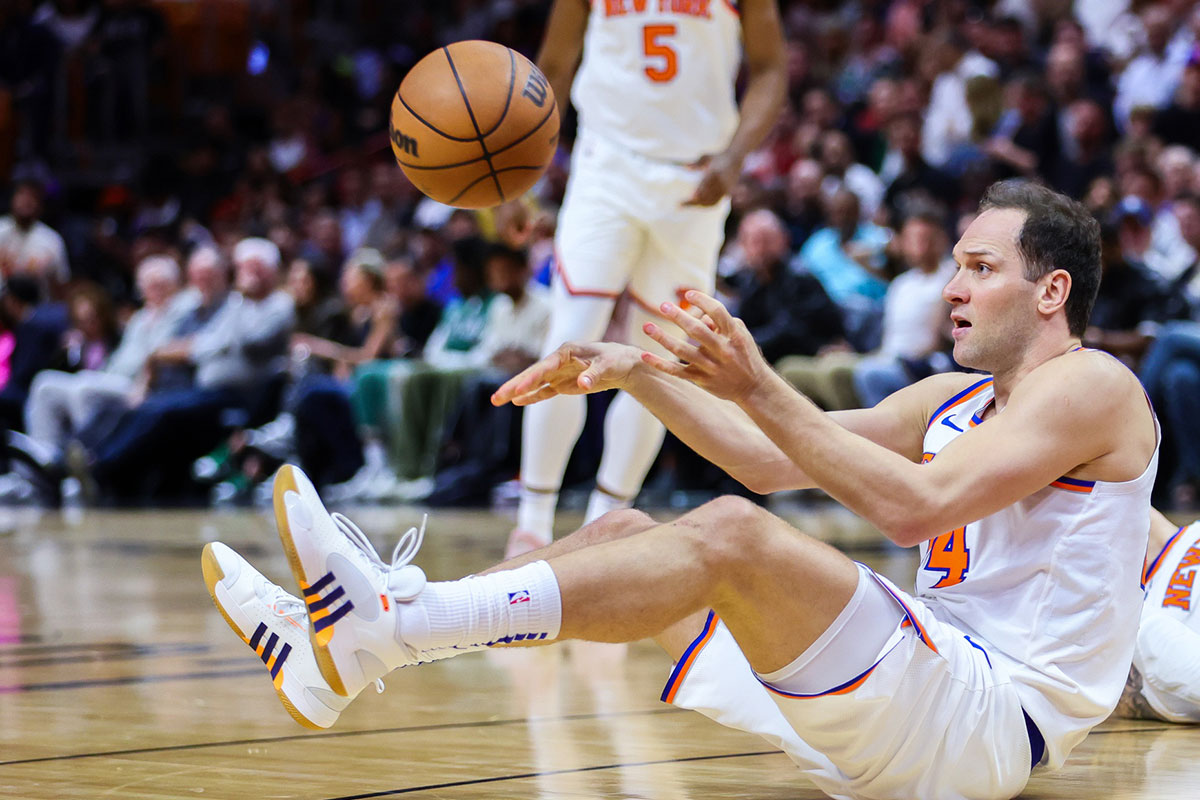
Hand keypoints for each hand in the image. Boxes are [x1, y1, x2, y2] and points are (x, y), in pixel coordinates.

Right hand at [491, 341, 640, 406]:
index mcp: (566, 352)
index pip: (545, 366)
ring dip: (516, 392)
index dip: (531, 378)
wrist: (622, 364)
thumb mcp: (607, 365)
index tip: (518, 389)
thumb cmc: (615, 360)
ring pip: (534, 384)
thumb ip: (593, 374)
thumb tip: (582, 384)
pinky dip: (531, 397)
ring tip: (496, 401)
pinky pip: (544, 392)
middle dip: (514, 386)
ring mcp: (558, 373)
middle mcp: (558, 361)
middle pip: (532, 375)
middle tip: (495, 398)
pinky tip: (517, 402)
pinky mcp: (562, 384)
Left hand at [641, 291, 769, 402]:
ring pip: (682, 351)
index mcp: (733, 335)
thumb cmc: (745, 355)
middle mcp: (722, 350)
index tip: (688, 294)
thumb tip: (700, 316)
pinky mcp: (701, 380)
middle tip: (663, 306)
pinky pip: (676, 371)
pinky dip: (660, 364)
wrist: (753, 387)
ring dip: (662, 338)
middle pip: (697, 330)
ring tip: (647, 327)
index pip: (717, 312)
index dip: (702, 300)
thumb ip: (721, 322)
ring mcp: (710, 366)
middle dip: (678, 317)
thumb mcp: (740, 334)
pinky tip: (645, 355)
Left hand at [683, 151, 740, 206]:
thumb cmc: (718, 157)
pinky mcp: (727, 193)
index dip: (698, 192)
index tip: (689, 198)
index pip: (705, 184)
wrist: (736, 158)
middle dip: (693, 202)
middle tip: (681, 204)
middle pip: (706, 195)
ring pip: (709, 201)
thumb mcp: (707, 157)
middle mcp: (720, 182)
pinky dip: (706, 205)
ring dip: (698, 204)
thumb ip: (696, 163)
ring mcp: (724, 189)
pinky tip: (698, 204)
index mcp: (715, 172)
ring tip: (687, 204)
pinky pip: (715, 202)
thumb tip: (685, 167)